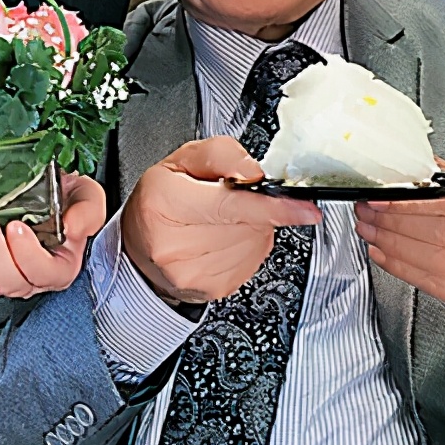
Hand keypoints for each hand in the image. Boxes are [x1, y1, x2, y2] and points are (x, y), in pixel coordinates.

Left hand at [0, 171, 106, 307]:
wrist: (40, 187)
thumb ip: (87, 212)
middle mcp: (27, 278)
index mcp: (58, 267)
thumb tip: (71, 227)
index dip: (27, 255)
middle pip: (7, 283)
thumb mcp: (87, 197)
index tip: (17, 226)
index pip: (42, 275)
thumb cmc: (64, 196)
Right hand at [122, 136, 321, 304]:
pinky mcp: (212, 289)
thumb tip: (253, 173)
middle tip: (227, 196)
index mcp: (166, 202)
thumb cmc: (158, 200)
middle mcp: (177, 244)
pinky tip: (222, 237)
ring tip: (220, 218)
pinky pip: (252, 260)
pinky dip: (246, 244)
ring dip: (251, 225)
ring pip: (255, 241)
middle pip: (249, 222)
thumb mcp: (181, 159)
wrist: (138, 248)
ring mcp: (195, 272)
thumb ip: (221, 154)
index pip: (229, 205)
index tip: (306, 209)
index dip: (273, 207)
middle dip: (252, 205)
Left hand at [353, 160, 444, 322]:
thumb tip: (401, 177)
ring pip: (443, 264)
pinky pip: (443, 288)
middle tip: (371, 217)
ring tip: (374, 234)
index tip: (381, 201)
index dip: (413, 204)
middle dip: (398, 225)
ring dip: (397, 249)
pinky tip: (389, 256)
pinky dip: (408, 271)